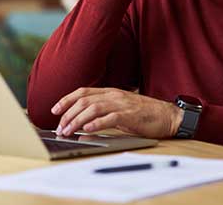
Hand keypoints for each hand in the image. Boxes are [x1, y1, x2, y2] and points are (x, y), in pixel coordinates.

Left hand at [51, 87, 183, 138]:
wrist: (168, 116)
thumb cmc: (144, 115)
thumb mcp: (121, 109)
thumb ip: (104, 112)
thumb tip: (83, 123)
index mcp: (110, 92)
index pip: (83, 92)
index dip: (66, 99)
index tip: (54, 110)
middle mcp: (114, 95)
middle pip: (84, 101)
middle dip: (68, 114)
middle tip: (59, 127)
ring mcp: (122, 104)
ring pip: (93, 108)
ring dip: (77, 120)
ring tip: (68, 131)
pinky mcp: (130, 115)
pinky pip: (110, 118)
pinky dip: (96, 124)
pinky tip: (87, 130)